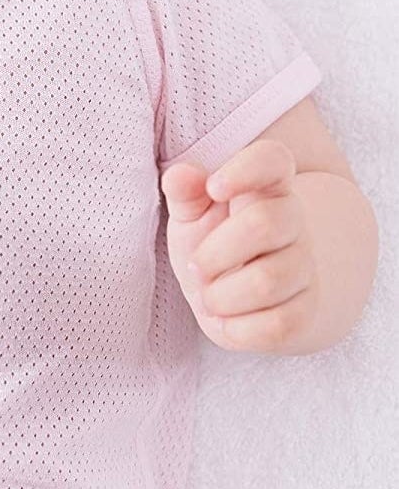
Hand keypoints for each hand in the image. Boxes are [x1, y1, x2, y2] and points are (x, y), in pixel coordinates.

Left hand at [160, 139, 318, 351]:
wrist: (245, 294)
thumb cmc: (212, 240)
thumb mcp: (192, 212)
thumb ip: (184, 192)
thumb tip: (181, 175)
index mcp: (264, 186)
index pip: (273, 159)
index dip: (246, 169)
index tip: (213, 187)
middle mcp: (293, 221)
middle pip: (265, 224)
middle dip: (216, 251)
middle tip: (195, 267)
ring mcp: (305, 266)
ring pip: (269, 280)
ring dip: (223, 295)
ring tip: (207, 296)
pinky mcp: (307, 311)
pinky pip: (278, 325)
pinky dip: (239, 329)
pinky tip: (225, 320)